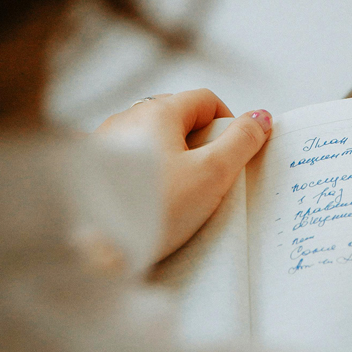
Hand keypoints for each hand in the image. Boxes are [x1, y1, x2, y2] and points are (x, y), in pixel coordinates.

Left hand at [95, 89, 270, 259]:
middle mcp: (128, 117)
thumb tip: (260, 117)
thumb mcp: (212, 174)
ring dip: (172, 158)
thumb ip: (242, 141)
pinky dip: (146, 173)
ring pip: (152, 138)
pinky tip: (148, 200)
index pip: (206, 99)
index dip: (228, 123)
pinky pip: (129, 159)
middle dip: (200, 142)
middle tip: (208, 178)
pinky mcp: (91, 168)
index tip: (234, 153)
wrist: (92, 251)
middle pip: (178, 117)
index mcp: (158, 111)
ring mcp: (105, 141)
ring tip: (177, 195)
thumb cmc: (152, 210)